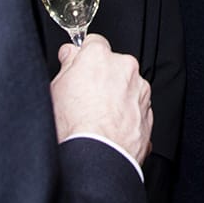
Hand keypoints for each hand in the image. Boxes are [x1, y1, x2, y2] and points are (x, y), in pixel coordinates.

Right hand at [50, 33, 151, 162]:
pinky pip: (135, 111)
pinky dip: (126, 118)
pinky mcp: (148, 115)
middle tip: (84, 100)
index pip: (93, 44)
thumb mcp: (55, 89)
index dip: (84, 58)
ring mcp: (140, 92)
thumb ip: (67, 64)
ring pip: (127, 89)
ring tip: (96, 120)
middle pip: (113, 67)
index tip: (79, 68)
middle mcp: (126, 69)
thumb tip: (69, 55)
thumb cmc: (73, 126)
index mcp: (101, 57)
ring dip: (116, 99)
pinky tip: (108, 130)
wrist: (95, 158)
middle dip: (102, 79)